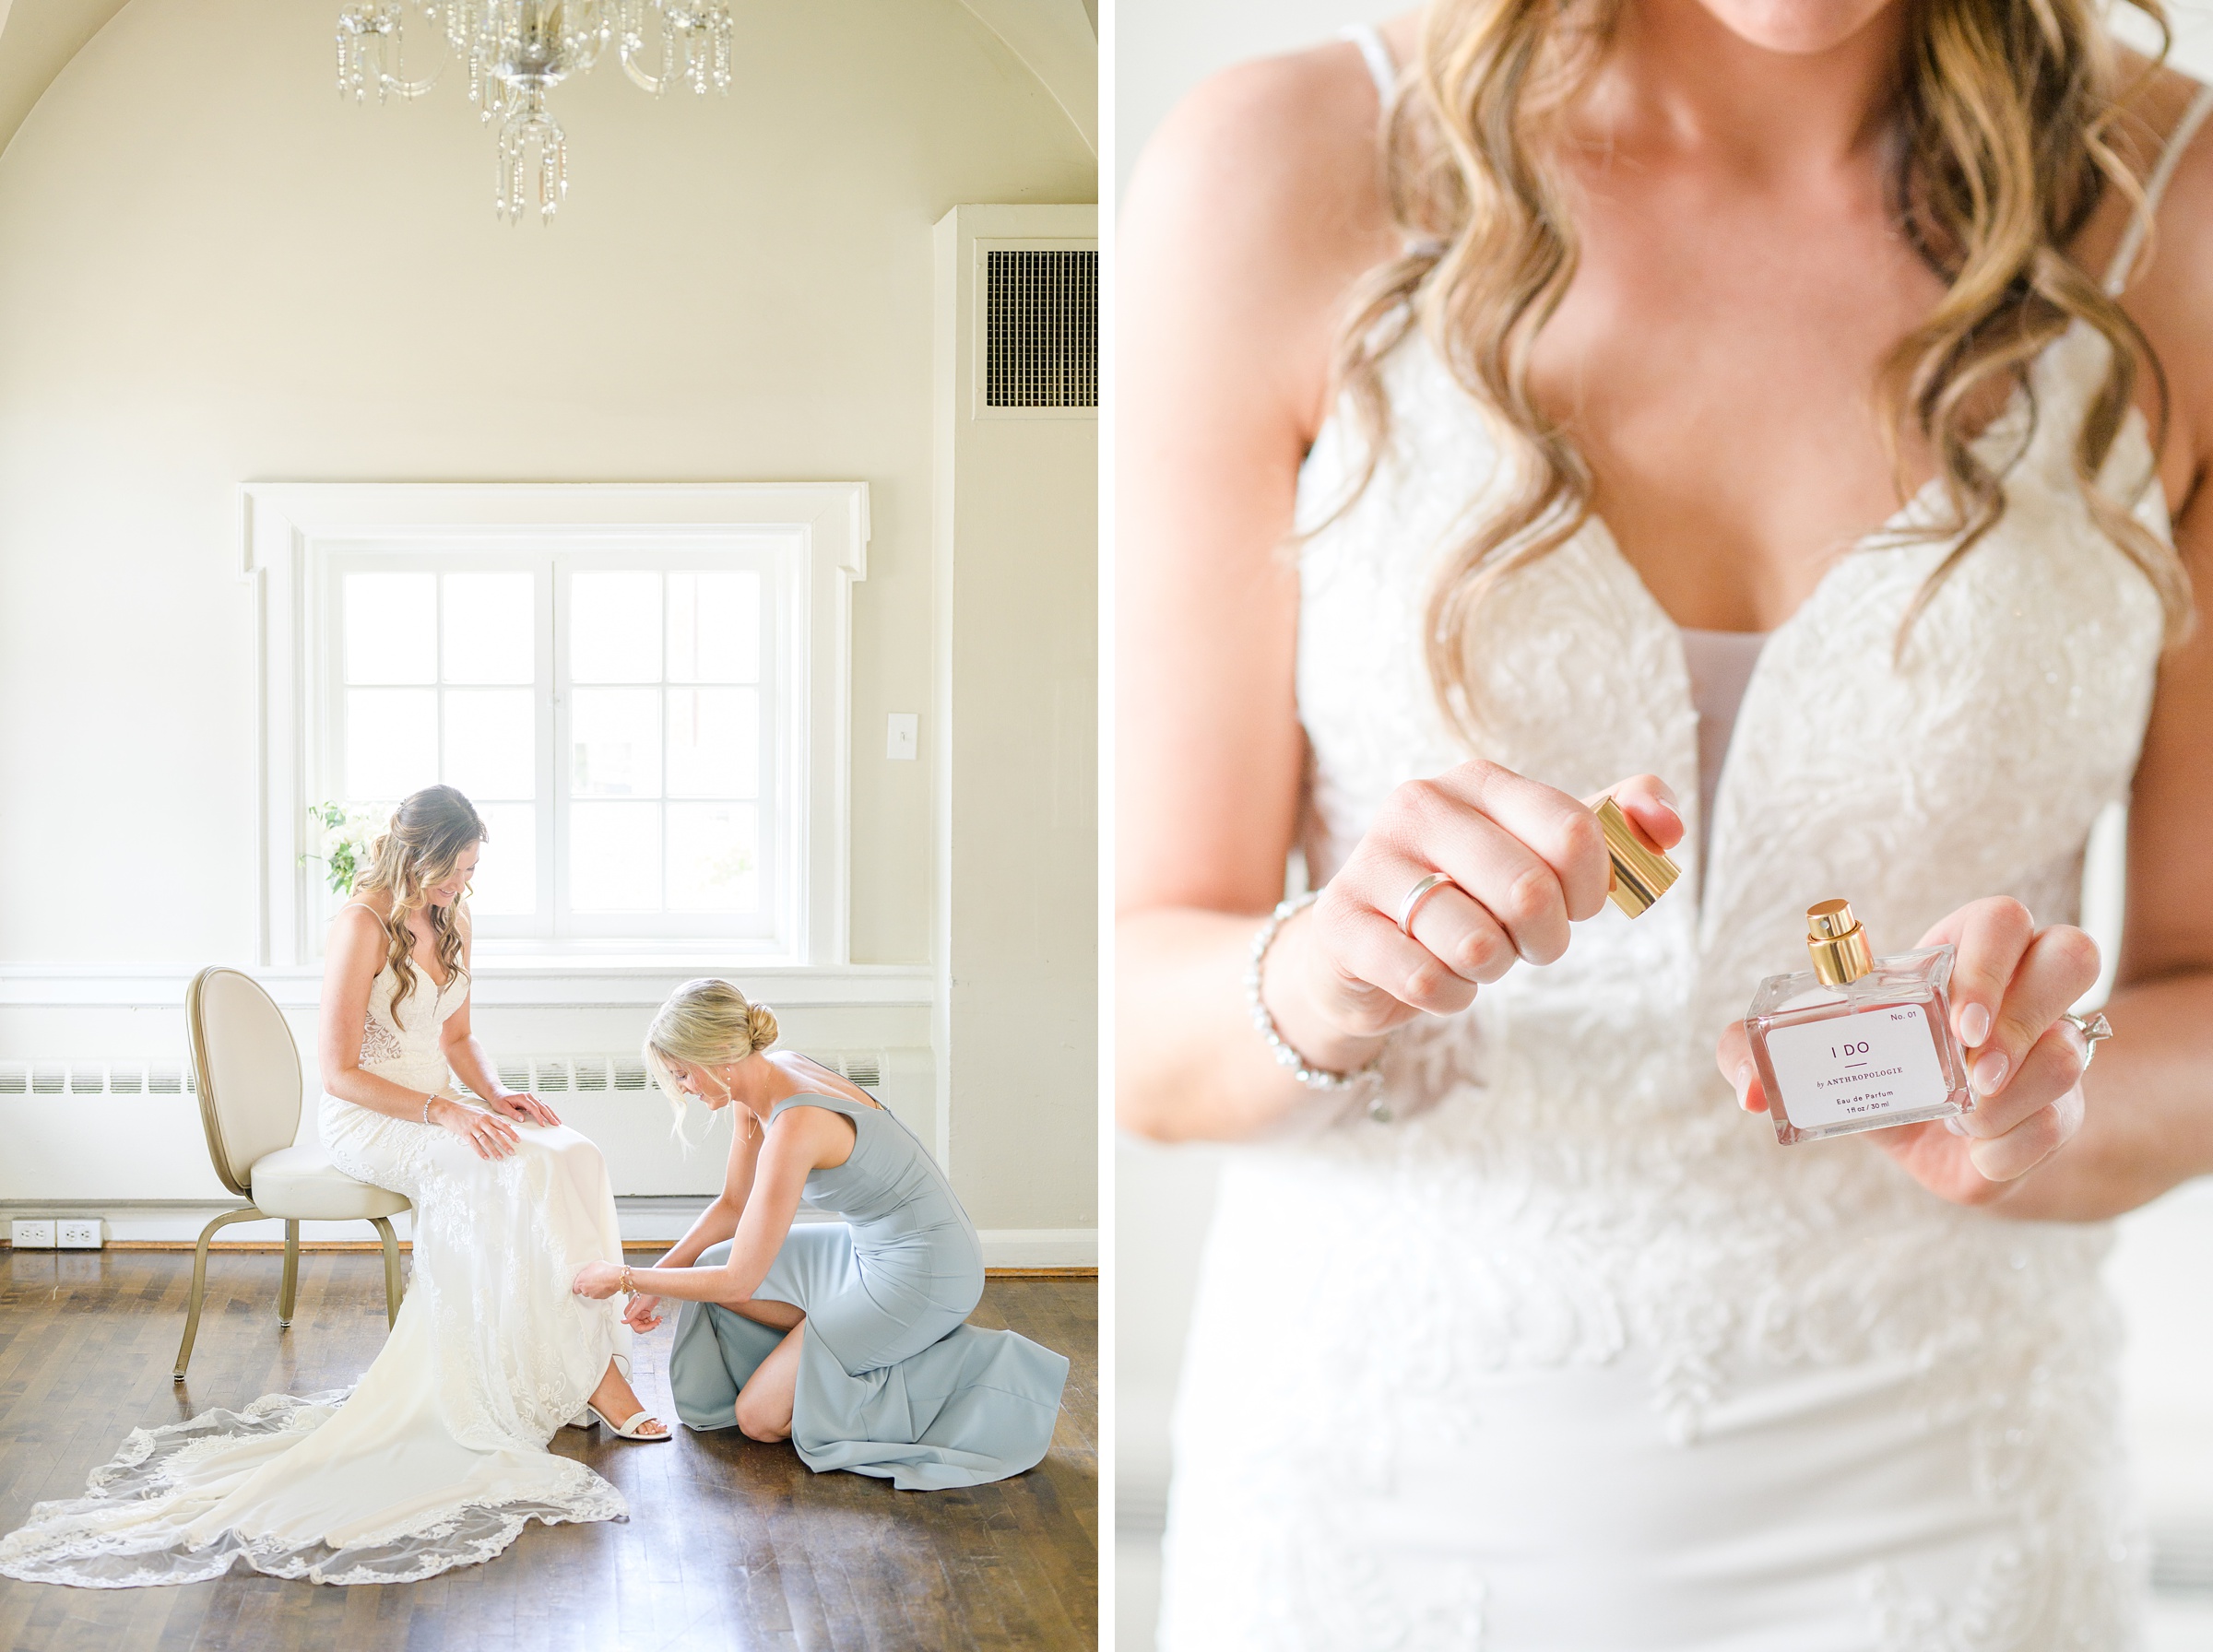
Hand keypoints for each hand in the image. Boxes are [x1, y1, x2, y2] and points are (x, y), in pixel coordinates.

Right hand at [430, 1097, 519, 1159]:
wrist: (448, 1110)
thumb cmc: (465, 1111)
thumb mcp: (481, 1112)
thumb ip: (494, 1118)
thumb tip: (507, 1124)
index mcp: (487, 1116)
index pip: (502, 1125)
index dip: (511, 1133)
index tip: (518, 1140)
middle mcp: (481, 1122)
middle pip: (496, 1134)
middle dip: (505, 1144)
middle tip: (512, 1152)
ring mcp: (473, 1128)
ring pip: (486, 1141)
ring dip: (494, 1150)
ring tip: (500, 1157)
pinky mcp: (465, 1133)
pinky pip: (474, 1144)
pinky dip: (480, 1152)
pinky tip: (486, 1157)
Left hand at [489, 1090, 561, 1127]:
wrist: (497, 1092)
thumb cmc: (499, 1100)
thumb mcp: (503, 1107)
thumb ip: (513, 1113)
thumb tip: (522, 1119)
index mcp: (523, 1097)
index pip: (534, 1108)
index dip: (539, 1117)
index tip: (543, 1124)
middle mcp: (529, 1096)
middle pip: (542, 1106)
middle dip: (550, 1115)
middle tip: (556, 1123)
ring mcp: (531, 1098)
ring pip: (544, 1106)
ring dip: (551, 1113)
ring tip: (558, 1121)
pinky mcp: (531, 1100)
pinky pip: (541, 1106)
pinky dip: (548, 1111)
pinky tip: (552, 1116)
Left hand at [573, 1261, 625, 1300]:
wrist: (615, 1277)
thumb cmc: (604, 1270)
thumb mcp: (592, 1265)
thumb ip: (587, 1271)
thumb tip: (588, 1271)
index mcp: (580, 1282)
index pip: (575, 1288)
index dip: (579, 1285)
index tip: (581, 1282)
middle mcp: (585, 1290)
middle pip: (583, 1290)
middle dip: (588, 1286)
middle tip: (593, 1279)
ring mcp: (593, 1295)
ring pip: (592, 1293)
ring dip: (595, 1288)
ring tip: (601, 1281)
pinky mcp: (601, 1297)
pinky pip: (599, 1294)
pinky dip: (601, 1290)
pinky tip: (605, 1284)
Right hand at [622, 1293, 663, 1331]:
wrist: (655, 1285)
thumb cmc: (647, 1291)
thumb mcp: (640, 1303)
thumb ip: (632, 1313)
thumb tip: (623, 1322)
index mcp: (629, 1313)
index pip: (637, 1327)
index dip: (646, 1328)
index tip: (654, 1324)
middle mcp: (633, 1315)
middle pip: (642, 1328)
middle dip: (650, 1326)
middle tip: (657, 1322)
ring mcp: (640, 1314)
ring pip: (646, 1326)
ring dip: (653, 1324)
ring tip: (659, 1319)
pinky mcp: (646, 1313)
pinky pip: (649, 1322)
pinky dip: (655, 1321)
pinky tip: (659, 1317)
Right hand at [1267, 762, 1683, 1071]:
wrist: (1359, 947)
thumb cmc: (1466, 897)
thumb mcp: (1537, 856)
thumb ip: (1610, 831)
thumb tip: (1668, 822)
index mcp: (1476, 781)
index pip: (1573, 831)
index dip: (1589, 889)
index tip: (1572, 904)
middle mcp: (1418, 805)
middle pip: (1529, 890)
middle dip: (1544, 941)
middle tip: (1524, 943)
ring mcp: (1371, 862)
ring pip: (1476, 943)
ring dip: (1491, 970)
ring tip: (1472, 956)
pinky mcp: (1339, 925)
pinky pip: (1427, 981)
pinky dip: (1449, 997)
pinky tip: (1435, 980)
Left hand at [1719, 897, 2099, 1205]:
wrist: (1937, 1146)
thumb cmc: (1876, 1073)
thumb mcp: (1814, 1056)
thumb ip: (1750, 1054)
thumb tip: (1749, 1089)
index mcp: (1959, 952)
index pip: (2000, 920)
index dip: (1988, 963)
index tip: (1956, 1023)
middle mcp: (2023, 987)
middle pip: (2071, 956)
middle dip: (2019, 1019)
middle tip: (1972, 1070)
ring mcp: (2055, 1044)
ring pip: (2072, 1048)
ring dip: (2014, 1095)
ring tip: (1962, 1117)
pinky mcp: (2066, 1106)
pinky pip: (2063, 1121)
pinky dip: (2012, 1146)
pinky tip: (1975, 1148)